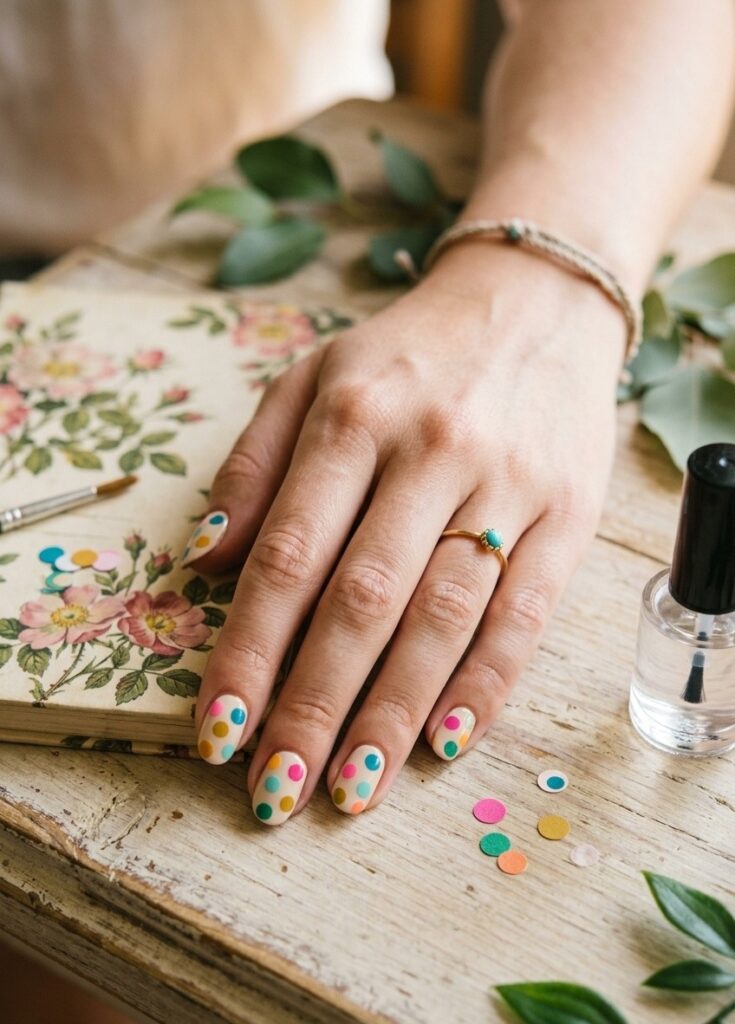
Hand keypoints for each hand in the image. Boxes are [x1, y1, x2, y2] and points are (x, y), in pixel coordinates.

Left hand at [188, 244, 624, 823]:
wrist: (536, 300)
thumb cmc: (410, 352)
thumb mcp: (313, 376)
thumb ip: (254, 466)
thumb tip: (205, 562)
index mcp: (353, 418)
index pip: (289, 557)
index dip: (249, 652)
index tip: (219, 730)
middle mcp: (429, 452)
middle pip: (361, 602)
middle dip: (313, 706)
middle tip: (278, 790)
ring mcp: (506, 484)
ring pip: (442, 618)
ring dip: (394, 713)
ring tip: (353, 788)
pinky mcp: (568, 513)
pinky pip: (523, 611)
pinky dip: (485, 683)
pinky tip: (446, 739)